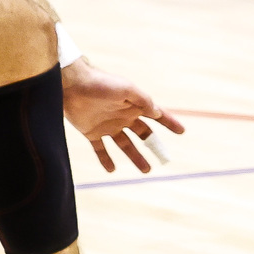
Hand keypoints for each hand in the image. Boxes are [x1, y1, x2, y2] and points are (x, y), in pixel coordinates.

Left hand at [61, 59, 184, 172]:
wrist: (71, 85)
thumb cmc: (100, 83)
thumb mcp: (126, 89)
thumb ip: (142, 100)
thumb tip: (156, 112)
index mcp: (133, 104)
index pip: (156, 115)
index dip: (169, 122)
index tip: (181, 131)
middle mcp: (123, 115)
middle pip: (143, 133)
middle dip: (154, 145)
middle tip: (164, 159)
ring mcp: (108, 125)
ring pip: (125, 145)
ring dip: (136, 157)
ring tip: (146, 170)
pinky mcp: (91, 132)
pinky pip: (101, 149)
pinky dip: (106, 160)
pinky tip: (112, 169)